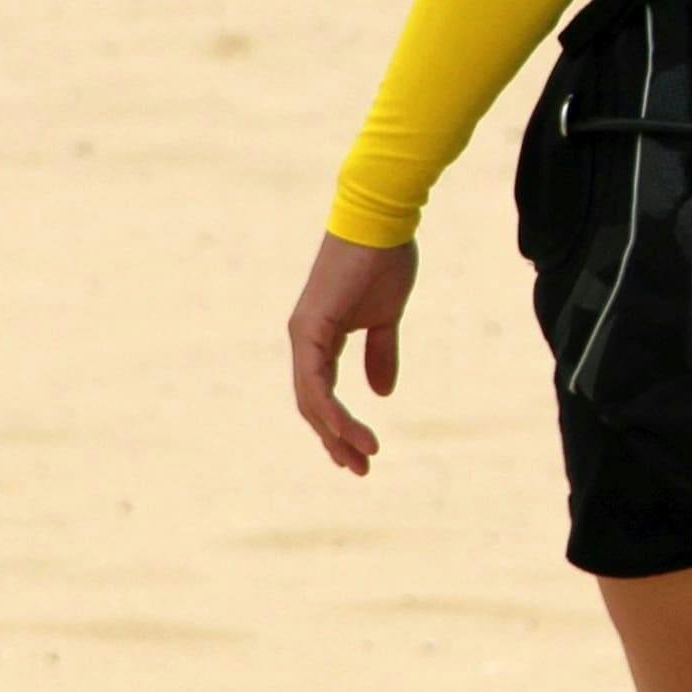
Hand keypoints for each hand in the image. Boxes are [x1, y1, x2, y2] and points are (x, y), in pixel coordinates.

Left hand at [287, 232, 418, 476]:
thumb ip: (381, 353)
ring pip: (311, 400)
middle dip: (335, 440)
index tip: (361, 452)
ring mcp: (304, 335)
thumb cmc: (383, 261)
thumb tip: (382, 393)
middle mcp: (304, 340)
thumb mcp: (386, 317)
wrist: (381, 223)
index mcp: (319, 338)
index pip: (321, 393)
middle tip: (359, 469)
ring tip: (362, 458)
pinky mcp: (311, 329)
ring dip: (336, 433)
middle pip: (312, 405)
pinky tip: (350, 431)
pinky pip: (315, 382)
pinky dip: (332, 410)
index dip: (339, 425)